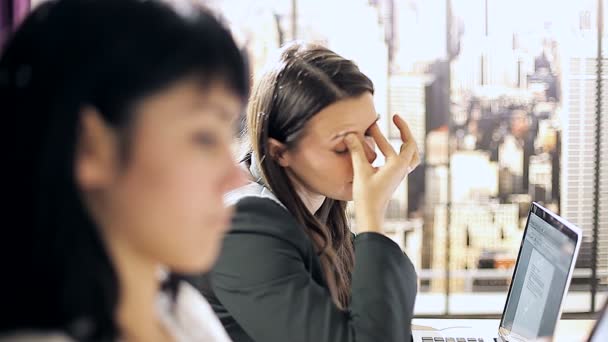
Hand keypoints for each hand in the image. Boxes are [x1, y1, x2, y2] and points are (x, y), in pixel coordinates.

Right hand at [345, 114, 419, 232]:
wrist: (370, 215)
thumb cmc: (367, 196)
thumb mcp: (360, 171)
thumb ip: (356, 151)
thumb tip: (349, 134)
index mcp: (398, 165)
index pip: (398, 141)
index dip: (392, 128)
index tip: (385, 119)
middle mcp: (401, 169)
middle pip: (411, 146)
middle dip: (403, 131)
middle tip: (394, 119)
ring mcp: (399, 175)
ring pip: (409, 155)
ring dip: (403, 142)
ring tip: (394, 133)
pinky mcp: (393, 179)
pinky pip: (401, 162)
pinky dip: (396, 152)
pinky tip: (382, 151)